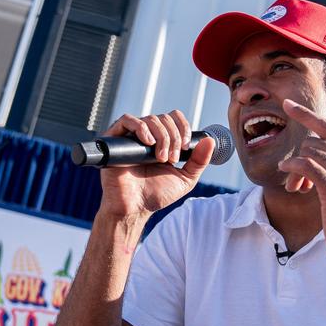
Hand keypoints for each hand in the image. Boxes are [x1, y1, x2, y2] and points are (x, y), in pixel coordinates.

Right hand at [99, 111, 214, 217]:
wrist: (134, 207)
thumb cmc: (156, 195)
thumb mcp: (185, 178)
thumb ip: (199, 161)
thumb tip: (210, 141)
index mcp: (162, 141)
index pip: (173, 118)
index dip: (183, 127)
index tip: (186, 146)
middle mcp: (146, 136)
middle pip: (164, 118)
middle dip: (173, 138)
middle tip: (172, 159)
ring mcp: (131, 137)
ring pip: (150, 119)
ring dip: (162, 137)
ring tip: (160, 158)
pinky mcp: (115, 139)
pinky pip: (127, 120)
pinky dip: (141, 128)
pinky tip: (148, 143)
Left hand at [278, 99, 325, 271]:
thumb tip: (313, 149)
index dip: (305, 114)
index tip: (287, 104)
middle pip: (312, 142)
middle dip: (299, 157)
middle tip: (296, 181)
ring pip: (307, 154)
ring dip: (294, 169)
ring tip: (296, 187)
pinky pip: (306, 166)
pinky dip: (293, 168)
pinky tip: (287, 174)